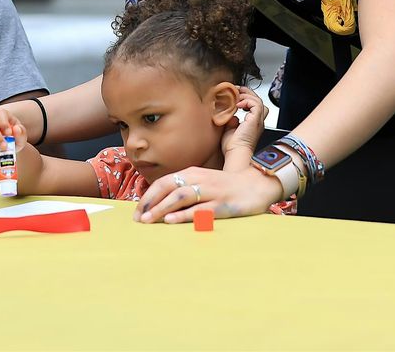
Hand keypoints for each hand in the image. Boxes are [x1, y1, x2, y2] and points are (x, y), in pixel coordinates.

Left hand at [133, 166, 282, 224]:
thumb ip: (184, 189)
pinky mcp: (221, 204)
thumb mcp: (203, 182)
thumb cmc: (226, 186)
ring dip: (161, 208)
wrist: (257, 185)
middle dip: (150, 202)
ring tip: (148, 220)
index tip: (136, 211)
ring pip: (180, 197)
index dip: (148, 196)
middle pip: (168, 187)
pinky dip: (183, 214)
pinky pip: (199, 209)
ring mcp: (210, 191)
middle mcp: (199, 179)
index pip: (163, 182)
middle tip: (137, 218)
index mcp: (192, 173)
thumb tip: (160, 204)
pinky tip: (171, 220)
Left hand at [221, 86, 266, 162]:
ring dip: (246, 95)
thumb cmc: (232, 147)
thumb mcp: (228, 129)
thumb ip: (230, 120)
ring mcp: (258, 121)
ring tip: (236, 96)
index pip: (254, 106)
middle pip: (258, 101)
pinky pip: (256, 104)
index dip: (245, 98)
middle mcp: (257, 121)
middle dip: (247, 93)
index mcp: (252, 124)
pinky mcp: (256, 120)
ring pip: (258, 100)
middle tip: (236, 90)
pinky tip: (238, 104)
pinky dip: (247, 101)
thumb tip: (230, 114)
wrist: (236, 154)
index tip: (235, 95)